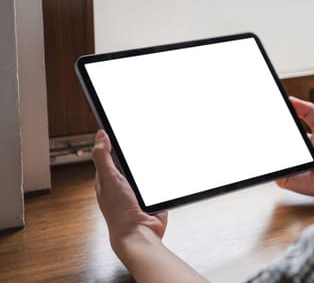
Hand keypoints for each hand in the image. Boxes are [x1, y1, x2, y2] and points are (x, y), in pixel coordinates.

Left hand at [92, 130, 167, 253]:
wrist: (140, 233)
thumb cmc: (119, 211)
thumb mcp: (108, 178)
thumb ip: (103, 157)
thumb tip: (100, 136)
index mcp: (107, 179)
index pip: (110, 154)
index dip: (114, 141)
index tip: (120, 126)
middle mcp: (122, 184)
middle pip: (130, 161)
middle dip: (136, 151)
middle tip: (144, 136)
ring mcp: (138, 191)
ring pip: (145, 170)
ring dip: (150, 164)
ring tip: (157, 150)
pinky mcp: (152, 196)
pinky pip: (158, 181)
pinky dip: (162, 176)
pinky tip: (166, 169)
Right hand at [276, 97, 313, 199]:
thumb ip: (308, 110)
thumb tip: (290, 99)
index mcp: (300, 143)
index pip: (283, 131)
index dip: (275, 123)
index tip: (268, 114)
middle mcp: (293, 156)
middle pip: (274, 142)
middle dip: (269, 134)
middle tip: (264, 124)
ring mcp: (287, 167)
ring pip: (271, 155)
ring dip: (270, 146)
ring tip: (271, 139)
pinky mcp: (283, 178)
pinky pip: (272, 170)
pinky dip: (272, 163)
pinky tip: (277, 156)